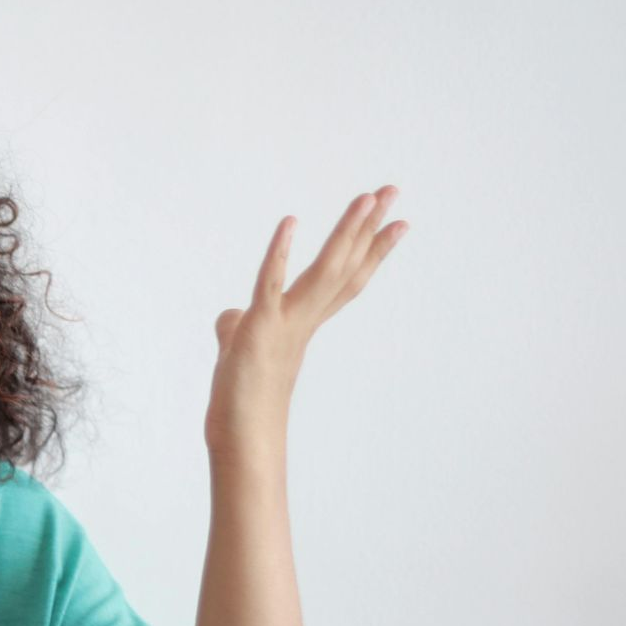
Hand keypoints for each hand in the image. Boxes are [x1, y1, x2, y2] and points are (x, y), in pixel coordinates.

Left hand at [206, 185, 407, 454]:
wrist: (241, 435)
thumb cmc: (240, 399)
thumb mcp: (238, 351)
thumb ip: (236, 327)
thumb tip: (228, 316)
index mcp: (303, 322)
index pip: (345, 279)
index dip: (370, 250)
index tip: (397, 222)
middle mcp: (303, 319)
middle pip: (343, 266)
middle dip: (368, 227)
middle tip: (394, 190)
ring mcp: (285, 323)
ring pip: (323, 270)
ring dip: (345, 231)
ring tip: (368, 197)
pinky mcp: (259, 328)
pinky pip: (269, 284)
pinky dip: (277, 254)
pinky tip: (289, 222)